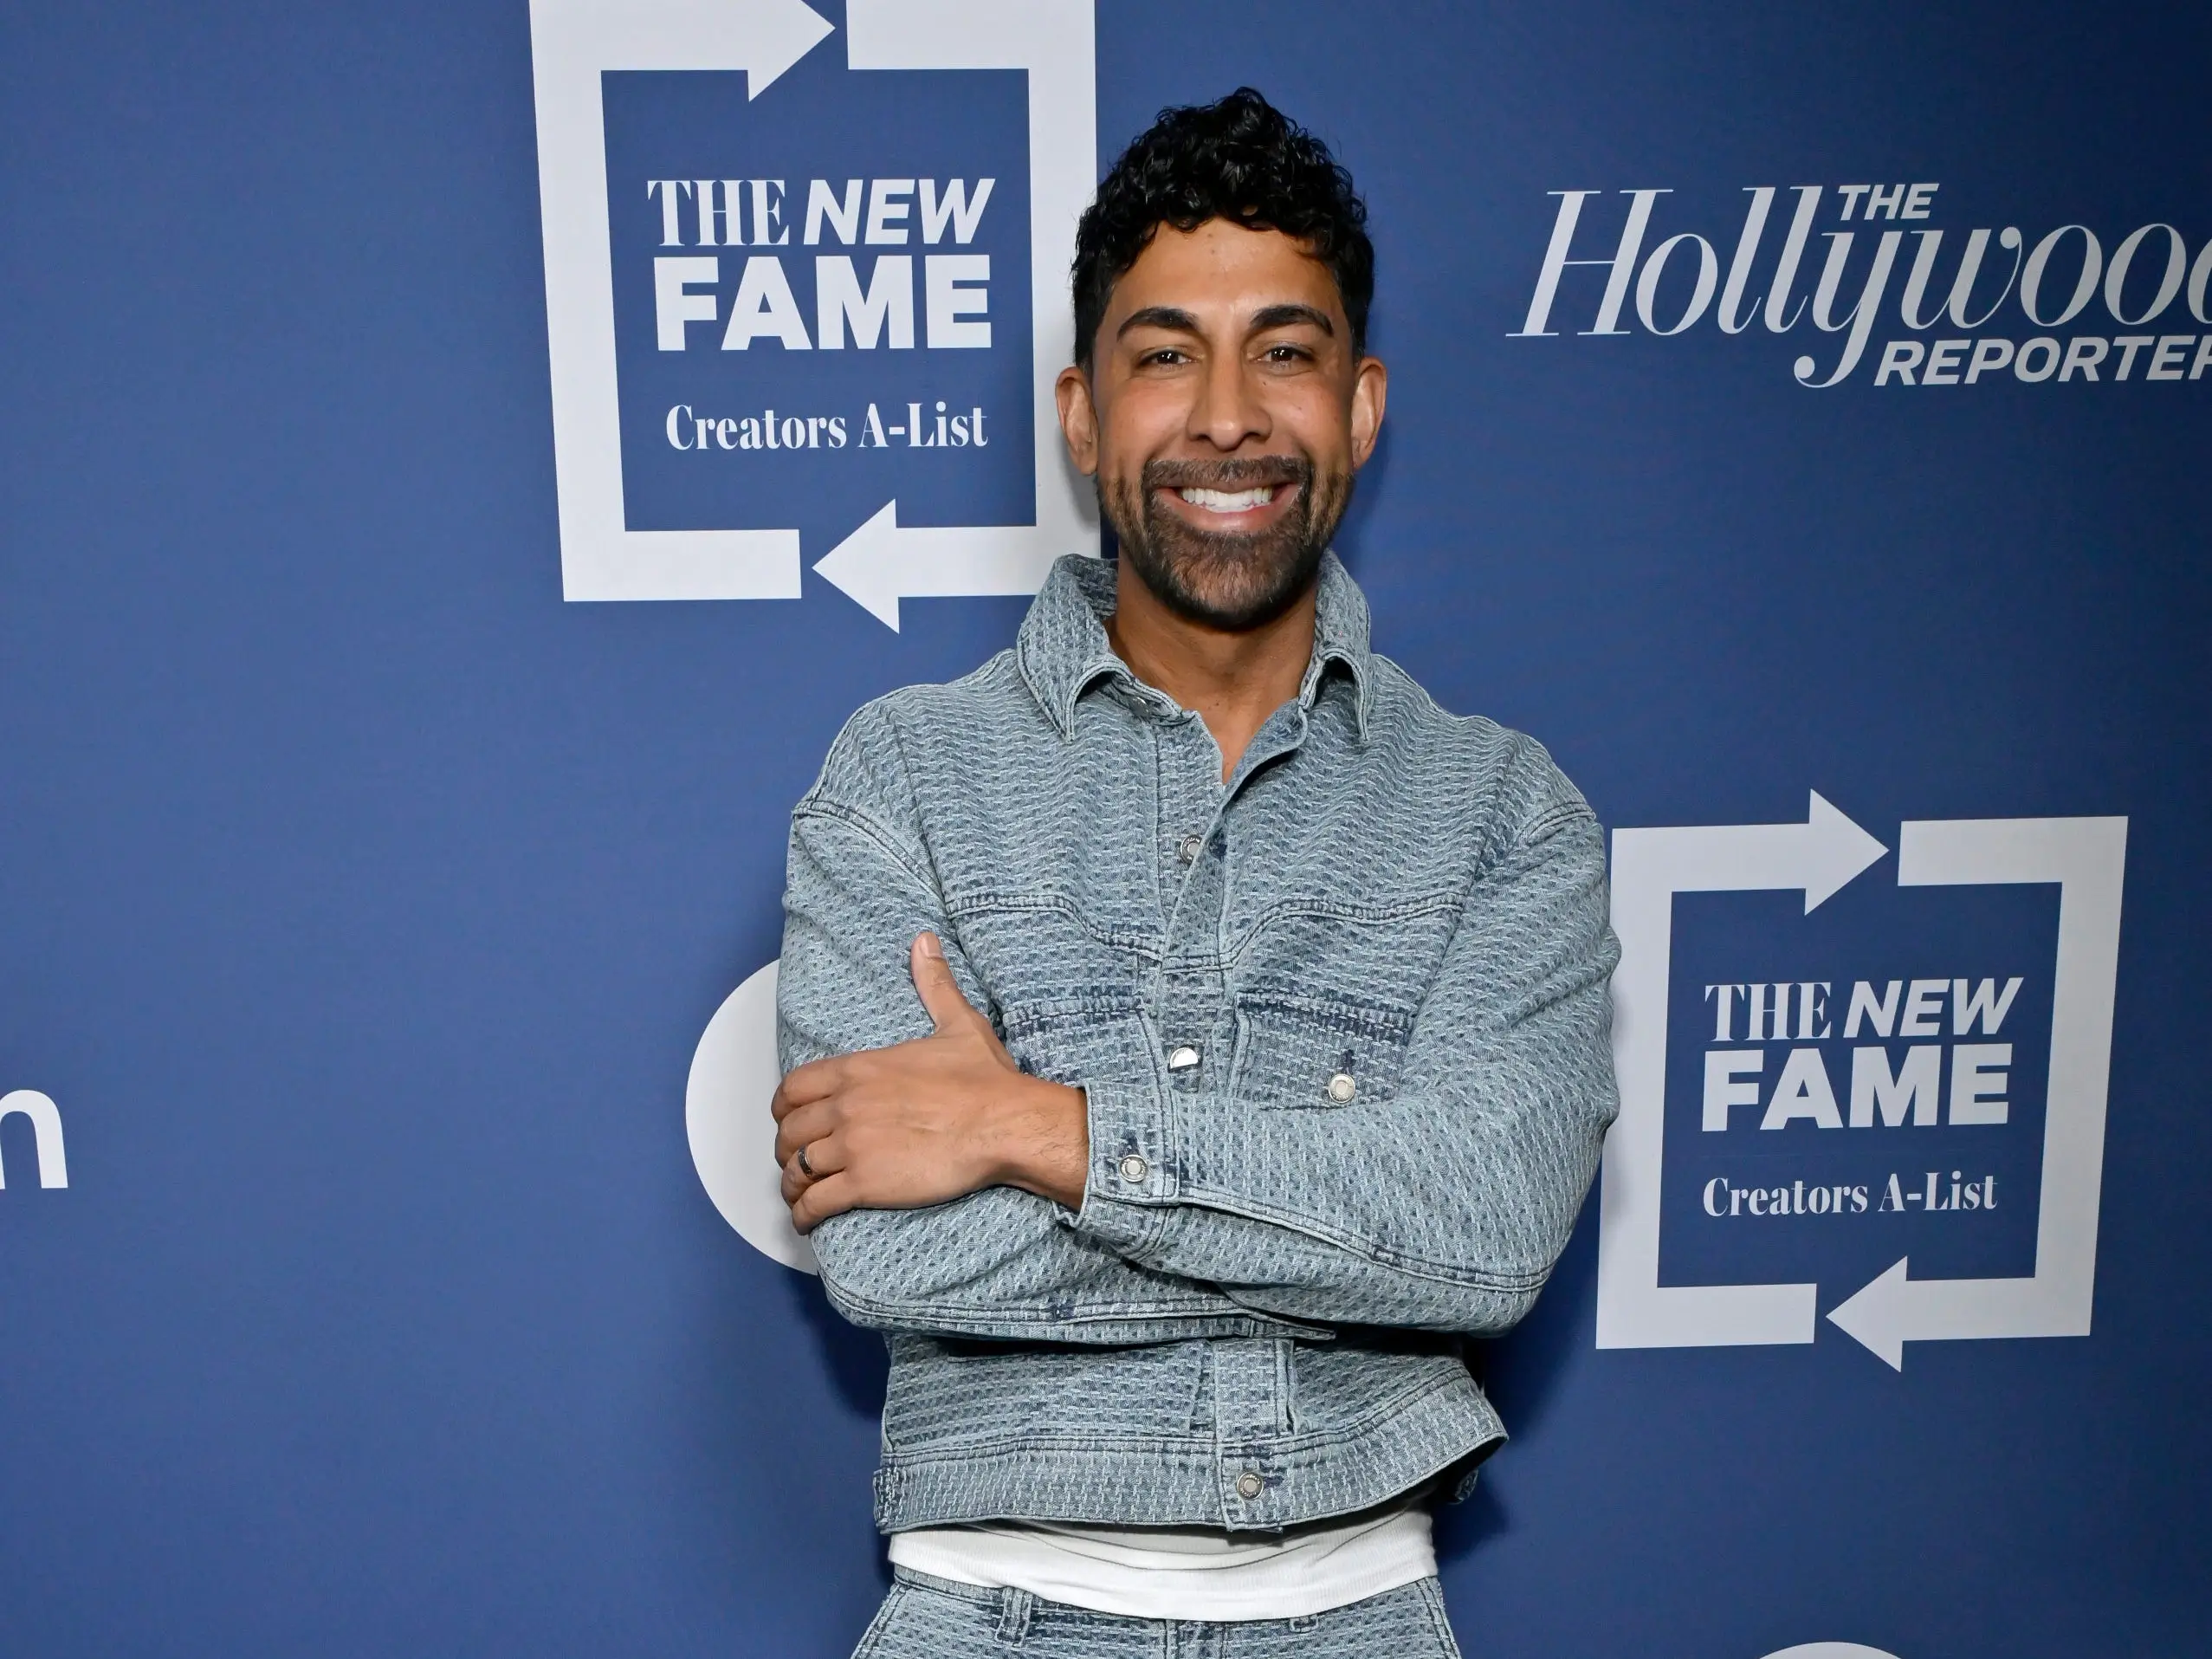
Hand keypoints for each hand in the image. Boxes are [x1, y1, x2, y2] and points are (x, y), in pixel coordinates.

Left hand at [772, 932, 1089, 1230]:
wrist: (1003, 1123)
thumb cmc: (984, 1080)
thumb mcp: (956, 1023)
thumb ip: (933, 984)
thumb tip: (925, 942)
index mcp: (859, 1068)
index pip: (793, 1088)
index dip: (785, 1109)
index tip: (791, 1121)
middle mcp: (846, 1105)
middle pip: (788, 1131)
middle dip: (786, 1149)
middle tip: (796, 1161)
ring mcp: (852, 1146)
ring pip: (796, 1168)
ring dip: (792, 1184)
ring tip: (799, 1195)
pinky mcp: (865, 1183)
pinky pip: (816, 1201)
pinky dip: (804, 1214)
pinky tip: (808, 1220)